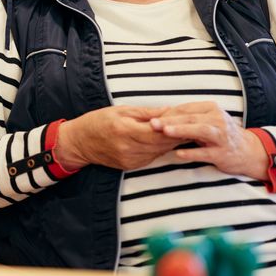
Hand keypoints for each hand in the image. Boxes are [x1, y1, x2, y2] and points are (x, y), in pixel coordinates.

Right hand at [56, 106, 185, 170]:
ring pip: (160, 151)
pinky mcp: (131, 166)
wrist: (79, 142)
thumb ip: (147, 112)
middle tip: (196, 127)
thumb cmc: (98, 121)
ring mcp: (130, 159)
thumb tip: (171, 110)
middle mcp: (128, 148)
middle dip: (179, 135)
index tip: (190, 121)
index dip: (175, 127)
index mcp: (125, 131)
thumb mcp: (121, 110)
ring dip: (173, 143)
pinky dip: (161, 148)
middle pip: (162, 143)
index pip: (158, 131)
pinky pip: (152, 156)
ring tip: (188, 133)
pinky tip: (169, 142)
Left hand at [150, 101, 267, 179]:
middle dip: (170, 120)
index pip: (186, 109)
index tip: (150, 116)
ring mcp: (222, 137)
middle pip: (191, 118)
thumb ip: (187, 118)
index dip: (168, 112)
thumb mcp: (206, 121)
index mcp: (211, 109)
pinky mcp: (224, 153)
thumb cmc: (220, 134)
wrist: (249, 152)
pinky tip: (178, 153)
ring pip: (200, 131)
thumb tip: (159, 116)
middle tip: (152, 123)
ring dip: (182, 130)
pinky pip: (206, 153)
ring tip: (164, 132)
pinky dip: (192, 153)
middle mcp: (218, 120)